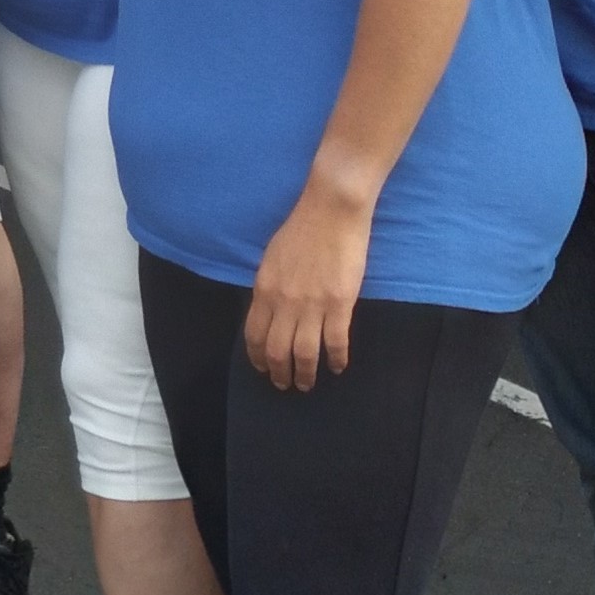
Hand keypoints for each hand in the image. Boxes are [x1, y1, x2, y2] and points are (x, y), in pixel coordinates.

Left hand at [245, 182, 371, 390]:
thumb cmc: (302, 228)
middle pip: (276, 350)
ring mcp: (312, 305)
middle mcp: (284, 303)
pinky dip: (336, 359)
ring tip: (307, 385)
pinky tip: (338, 367)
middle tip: (285, 385)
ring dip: (305, 374)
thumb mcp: (272, 259)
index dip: (257, 357)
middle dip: (279, 373)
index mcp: (264, 290)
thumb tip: (269, 309)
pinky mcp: (340, 305)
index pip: (254, 334)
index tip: (263, 368)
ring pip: (304, 354)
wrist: (331, 210)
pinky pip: (335, 343)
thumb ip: (270, 287)